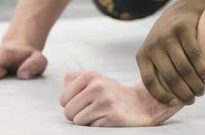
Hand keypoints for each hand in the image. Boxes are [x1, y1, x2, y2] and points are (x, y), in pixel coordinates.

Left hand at [60, 71, 178, 126]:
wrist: (141, 104)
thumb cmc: (111, 94)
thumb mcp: (94, 79)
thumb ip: (74, 79)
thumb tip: (64, 84)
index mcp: (90, 75)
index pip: (63, 99)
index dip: (71, 104)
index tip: (85, 101)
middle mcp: (97, 86)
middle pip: (68, 111)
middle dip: (77, 115)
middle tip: (93, 109)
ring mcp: (105, 101)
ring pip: (78, 121)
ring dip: (87, 121)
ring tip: (100, 113)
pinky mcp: (112, 116)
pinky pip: (91, 127)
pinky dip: (97, 126)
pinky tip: (108, 118)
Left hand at [135, 0, 204, 105]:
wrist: (183, 8)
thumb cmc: (170, 38)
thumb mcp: (157, 52)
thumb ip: (159, 71)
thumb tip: (169, 101)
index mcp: (142, 55)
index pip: (150, 81)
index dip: (162, 95)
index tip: (174, 103)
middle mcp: (153, 45)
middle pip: (169, 76)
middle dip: (183, 92)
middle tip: (193, 99)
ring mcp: (167, 35)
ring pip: (183, 67)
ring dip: (194, 82)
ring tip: (202, 90)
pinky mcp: (183, 27)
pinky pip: (194, 53)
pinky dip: (201, 67)